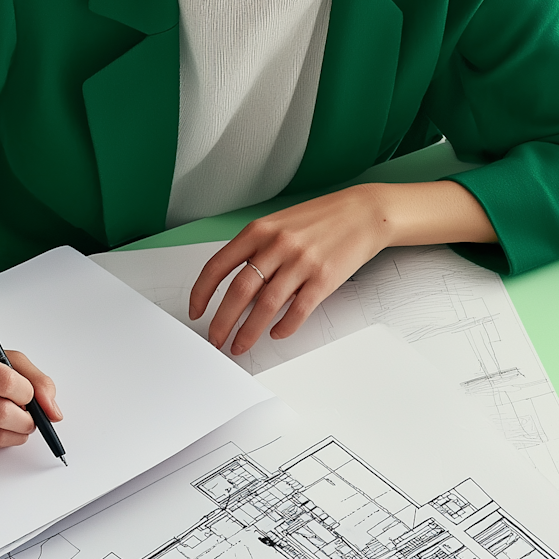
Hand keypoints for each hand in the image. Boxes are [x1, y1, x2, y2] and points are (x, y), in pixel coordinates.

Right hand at [0, 302, 61, 451]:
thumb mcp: (1, 356)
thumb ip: (33, 377)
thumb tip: (54, 412)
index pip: (3, 381)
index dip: (27, 391)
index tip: (29, 393)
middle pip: (1, 413)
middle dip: (28, 418)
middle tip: (31, 415)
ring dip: (19, 432)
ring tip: (21, 421)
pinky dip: (4, 439)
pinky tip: (2, 426)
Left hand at [190, 185, 393, 356]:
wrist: (362, 213)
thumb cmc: (320, 219)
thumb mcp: (279, 225)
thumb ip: (256, 251)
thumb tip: (237, 287)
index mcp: (259, 231)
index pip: (218, 266)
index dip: (202, 293)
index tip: (196, 311)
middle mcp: (277, 245)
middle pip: (239, 291)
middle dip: (222, 321)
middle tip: (215, 339)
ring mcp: (301, 262)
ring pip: (266, 306)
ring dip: (248, 332)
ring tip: (240, 345)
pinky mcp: (323, 279)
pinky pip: (298, 311)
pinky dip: (284, 327)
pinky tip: (276, 333)